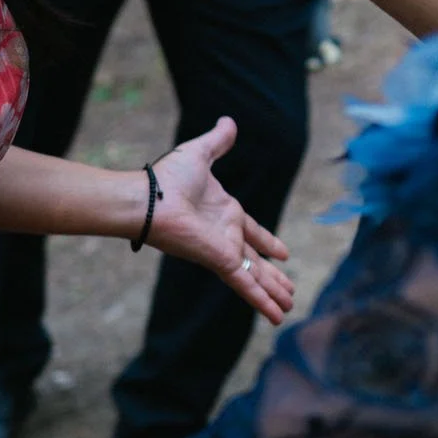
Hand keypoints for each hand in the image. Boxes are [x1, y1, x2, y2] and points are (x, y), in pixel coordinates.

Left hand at [145, 117, 293, 324]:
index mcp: (225, 213)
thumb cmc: (166, 179)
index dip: (268, 243)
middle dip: (273, 277)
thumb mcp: (200, 154)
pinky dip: (261, 301)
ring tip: (288, 308)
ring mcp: (223, 251)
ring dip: (272, 293)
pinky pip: (246, 285)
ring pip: (255, 277)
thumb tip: (228, 121)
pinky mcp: (219, 261)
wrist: (147, 200)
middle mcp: (225, 235)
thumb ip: (217, 142)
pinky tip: (276, 316)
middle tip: (290, 291)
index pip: (253, 233)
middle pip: (256, 262)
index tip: (283, 254)